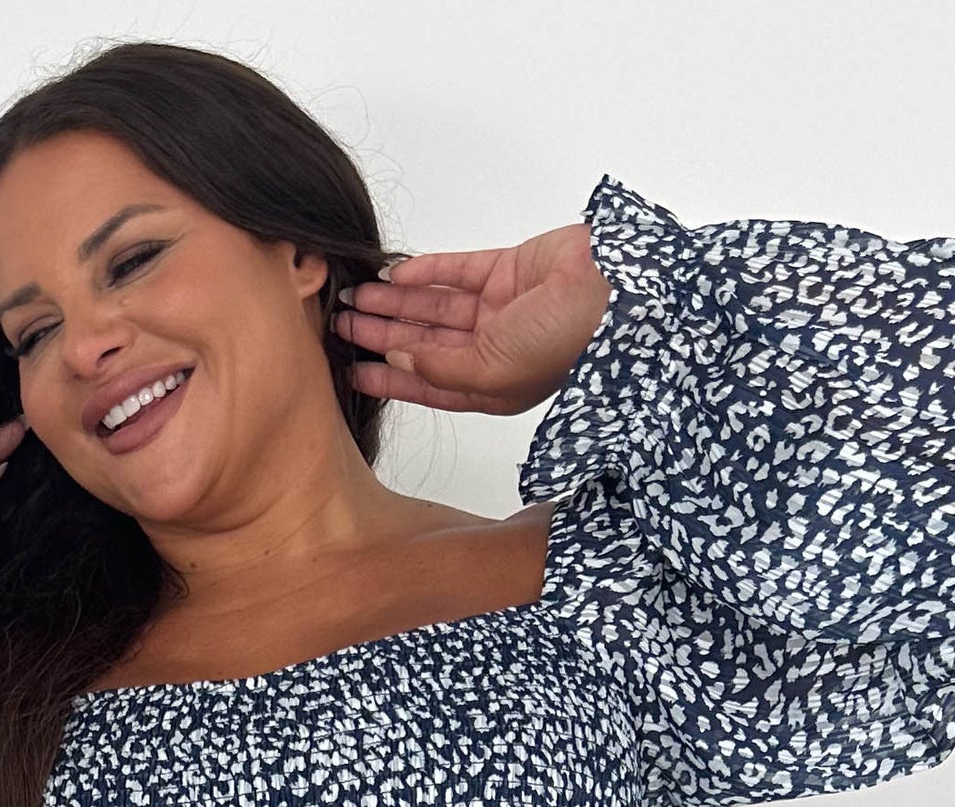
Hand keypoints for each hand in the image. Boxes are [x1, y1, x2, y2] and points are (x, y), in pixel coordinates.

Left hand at [332, 222, 609, 418]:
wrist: (613, 291)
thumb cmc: (567, 342)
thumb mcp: (494, 372)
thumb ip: (442, 369)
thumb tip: (399, 358)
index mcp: (494, 388)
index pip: (429, 385)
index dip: (389, 378)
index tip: (352, 371)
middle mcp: (495, 351)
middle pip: (425, 344)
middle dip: (383, 335)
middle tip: (341, 327)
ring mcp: (501, 310)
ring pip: (434, 307)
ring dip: (395, 303)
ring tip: (355, 298)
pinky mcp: (508, 271)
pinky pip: (456, 272)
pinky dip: (425, 272)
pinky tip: (392, 275)